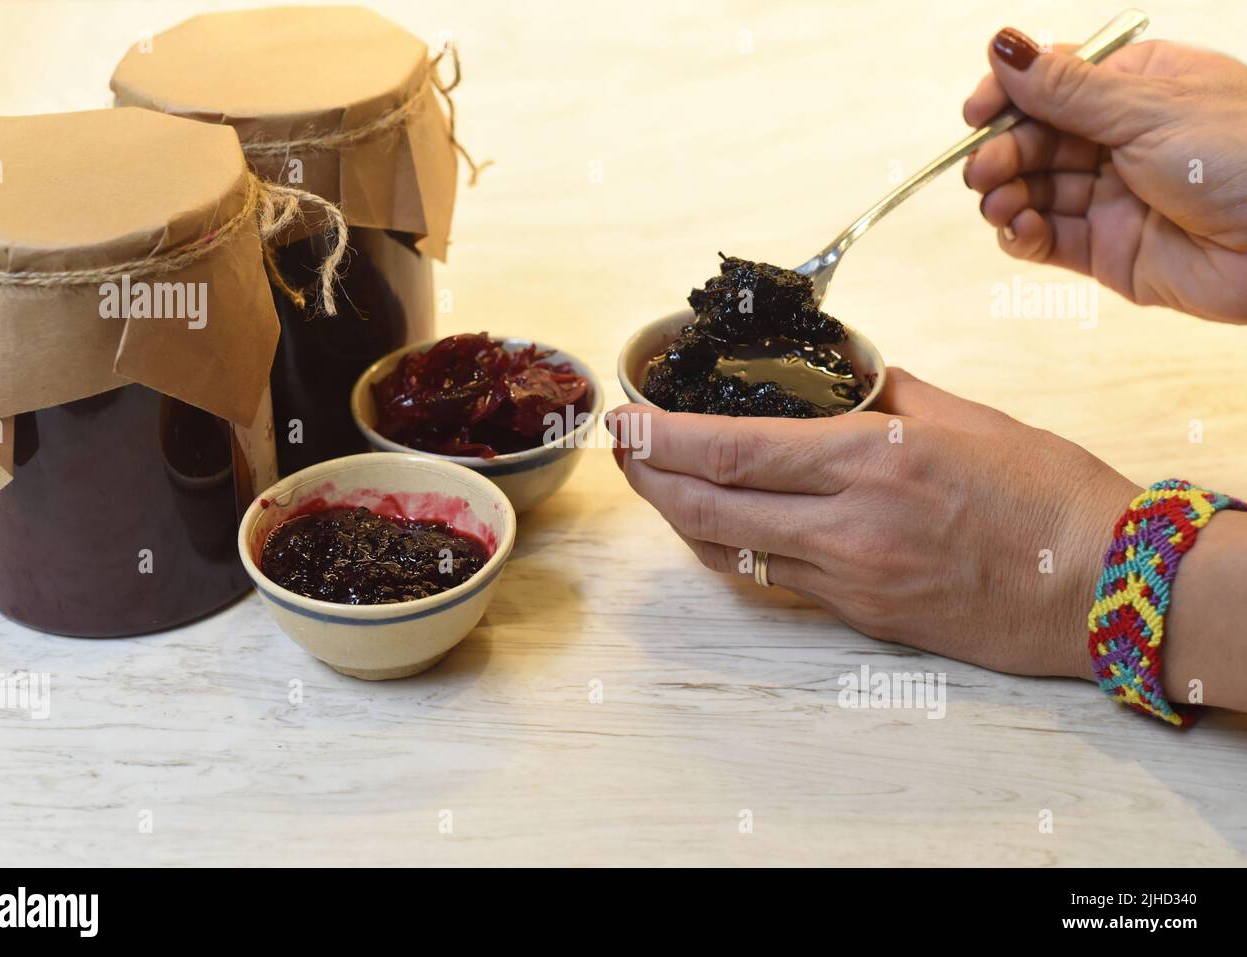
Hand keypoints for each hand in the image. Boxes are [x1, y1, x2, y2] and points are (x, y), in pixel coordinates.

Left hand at [608, 370, 1139, 679]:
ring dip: (679, 517)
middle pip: (706, 512)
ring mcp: (850, 581)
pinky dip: (732, 547)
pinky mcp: (860, 617)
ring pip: (727, 553)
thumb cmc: (1048, 493)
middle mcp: (849, 527)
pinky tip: (723, 521)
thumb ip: (882, 393)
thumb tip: (832, 376)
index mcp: (873, 461)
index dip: (662, 439)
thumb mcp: (963, 416)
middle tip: (623, 450)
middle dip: (647, 480)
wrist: (1103, 587)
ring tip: (658, 481)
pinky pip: (772, 581)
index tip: (626, 419)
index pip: (733, 451)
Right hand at [963, 30, 1246, 322]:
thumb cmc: (1244, 155)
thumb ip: (1066, 88)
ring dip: (1005, 196)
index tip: (976, 114)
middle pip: (1034, 140)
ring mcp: (1113, 197)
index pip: (1052, 84)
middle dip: (1001, 152)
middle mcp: (1121, 140)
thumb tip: (1004, 47)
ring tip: (1000, 203)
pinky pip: (1048, 242)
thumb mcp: (1147, 107)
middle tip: (985, 168)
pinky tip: (1019, 230)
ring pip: (1034, 192)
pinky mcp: (1109, 251)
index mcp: (1137, 88)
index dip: (1009, 97)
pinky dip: (1023, 237)